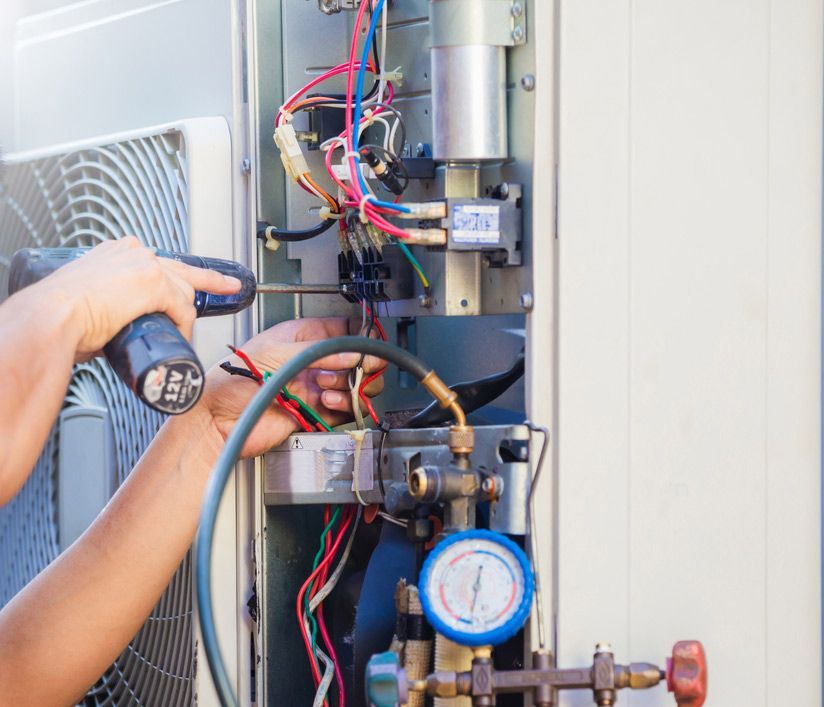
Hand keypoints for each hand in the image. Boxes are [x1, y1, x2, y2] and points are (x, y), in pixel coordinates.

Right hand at [34, 237, 241, 360]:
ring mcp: (144, 264)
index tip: (195, 278)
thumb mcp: (88, 304)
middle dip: (209, 280)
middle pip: (181, 269)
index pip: (158, 262)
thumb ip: (108, 310)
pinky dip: (183, 325)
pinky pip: (182, 307)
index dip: (178, 276)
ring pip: (183, 291)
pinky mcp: (154, 282)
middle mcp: (131, 252)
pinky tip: (179, 337)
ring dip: (186, 316)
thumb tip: (115, 332)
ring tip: (183, 335)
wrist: (52, 318)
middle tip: (229, 286)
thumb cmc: (60, 318)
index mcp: (114, 253)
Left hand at [200, 317, 384, 457]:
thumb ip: (318, 352)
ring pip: (355, 385)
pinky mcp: (316, 412)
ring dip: (350, 386)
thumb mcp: (277, 353)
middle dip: (360, 363)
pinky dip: (345, 406)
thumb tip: (351, 353)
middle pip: (357, 359)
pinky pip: (345, 409)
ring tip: (328, 387)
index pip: (344, 329)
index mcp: (302, 337)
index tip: (369, 341)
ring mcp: (315, 387)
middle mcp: (312, 361)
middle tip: (358, 367)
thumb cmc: (232, 380)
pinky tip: (328, 401)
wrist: (218, 420)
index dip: (361, 334)